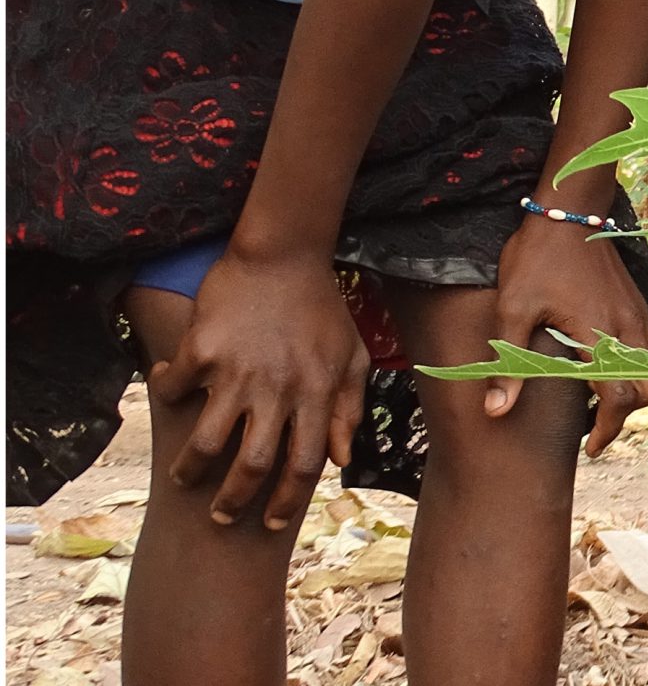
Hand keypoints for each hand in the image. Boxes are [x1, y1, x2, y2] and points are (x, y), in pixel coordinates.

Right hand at [152, 249, 367, 529]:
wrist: (285, 254)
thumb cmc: (321, 307)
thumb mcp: (351, 355)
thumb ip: (350, 407)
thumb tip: (342, 460)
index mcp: (317, 393)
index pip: (305, 465)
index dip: (287, 501)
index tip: (270, 523)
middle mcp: (278, 389)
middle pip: (253, 465)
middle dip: (234, 501)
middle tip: (221, 515)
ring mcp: (238, 371)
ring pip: (208, 441)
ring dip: (191, 467)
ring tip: (185, 476)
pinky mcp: (204, 349)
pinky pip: (175, 388)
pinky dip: (167, 393)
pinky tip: (168, 390)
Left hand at [483, 215, 647, 455]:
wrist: (568, 209)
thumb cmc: (537, 258)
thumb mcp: (513, 309)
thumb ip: (508, 364)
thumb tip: (494, 412)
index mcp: (599, 334)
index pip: (621, 397)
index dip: (608, 429)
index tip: (590, 446)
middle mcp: (629, 327)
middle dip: (630, 413)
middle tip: (595, 422)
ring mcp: (637, 313)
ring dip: (633, 389)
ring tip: (595, 394)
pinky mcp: (637, 303)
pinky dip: (634, 367)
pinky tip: (599, 362)